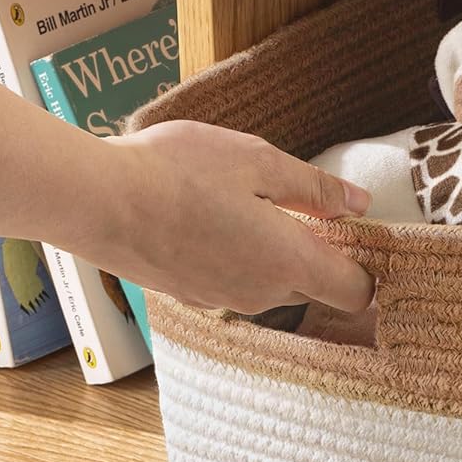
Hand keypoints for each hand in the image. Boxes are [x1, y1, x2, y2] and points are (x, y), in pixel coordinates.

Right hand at [92, 122, 373, 314]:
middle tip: (302, 204)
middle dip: (317, 253)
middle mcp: (260, 295)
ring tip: (246, 202)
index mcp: (288, 263)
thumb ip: (315, 188)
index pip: (356, 293)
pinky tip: (209, 218)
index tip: (362, 235)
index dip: (368, 268)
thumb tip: (360, 205)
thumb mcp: (258, 161)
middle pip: (314, 288)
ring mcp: (221, 300)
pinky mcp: (189, 296)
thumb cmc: (176, 172)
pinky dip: (234, 257)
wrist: (93, 200)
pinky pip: (232, 282)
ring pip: (270, 284)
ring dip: (272, 253)